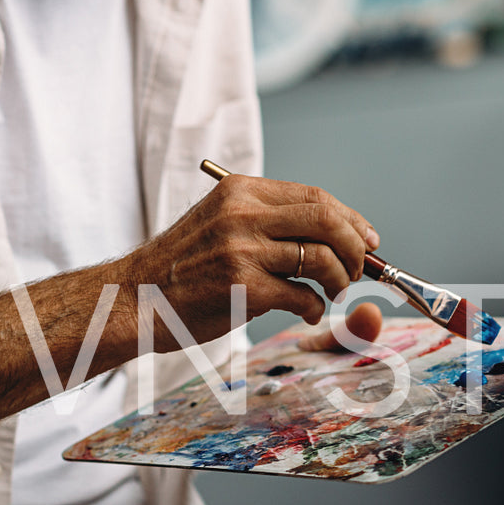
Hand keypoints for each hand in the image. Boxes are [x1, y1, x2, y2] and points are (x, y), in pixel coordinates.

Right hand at [125, 174, 379, 350]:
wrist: (136, 298)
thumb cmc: (183, 267)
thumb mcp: (221, 222)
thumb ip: (268, 221)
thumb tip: (335, 235)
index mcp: (240, 191)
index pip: (315, 197)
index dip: (351, 219)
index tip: (367, 239)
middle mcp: (242, 214)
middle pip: (327, 220)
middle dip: (355, 247)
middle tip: (357, 269)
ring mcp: (242, 250)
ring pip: (321, 258)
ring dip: (339, 280)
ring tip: (333, 292)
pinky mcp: (243, 287)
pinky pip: (303, 296)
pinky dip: (315, 308)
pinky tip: (308, 313)